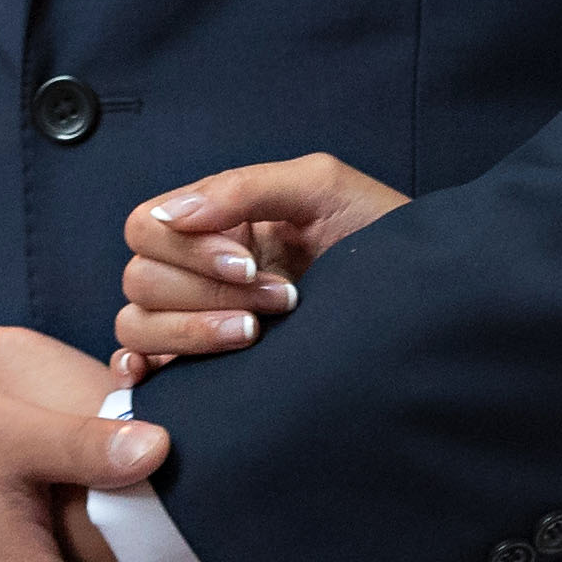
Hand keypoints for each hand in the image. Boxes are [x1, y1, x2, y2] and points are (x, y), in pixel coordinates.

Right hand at [113, 153, 412, 370]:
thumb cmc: (380, 238)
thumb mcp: (323, 190)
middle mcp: (199, 269)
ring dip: (192, 331)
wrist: (423, 305)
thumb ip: (246, 187)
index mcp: (219, 221)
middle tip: (279, 300)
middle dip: (207, 291)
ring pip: (138, 324)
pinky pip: (143, 368)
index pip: (148, 227)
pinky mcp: (207, 368)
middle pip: (141, 278)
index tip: (253, 264)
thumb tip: (175, 214)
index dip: (189, 249)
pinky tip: (166, 374)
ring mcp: (200, 318)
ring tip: (257, 335)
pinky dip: (141, 370)